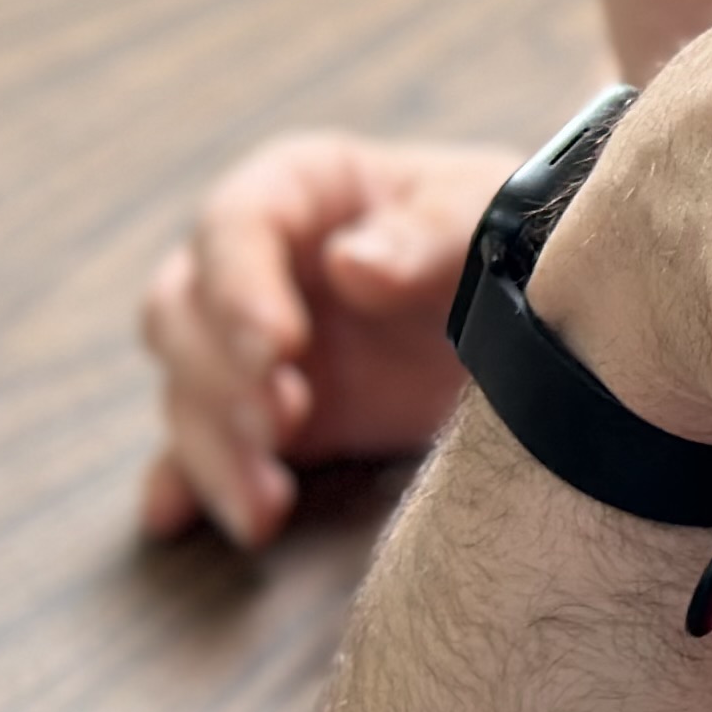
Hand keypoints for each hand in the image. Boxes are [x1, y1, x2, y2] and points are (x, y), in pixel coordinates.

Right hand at [137, 135, 518, 545]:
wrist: (535, 307)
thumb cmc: (500, 231)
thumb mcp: (482, 214)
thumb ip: (426, 233)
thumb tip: (351, 267)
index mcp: (299, 189)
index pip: (236, 226)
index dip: (243, 287)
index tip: (280, 345)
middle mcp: (252, 265)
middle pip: (182, 313)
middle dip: (221, 374)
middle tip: (285, 419)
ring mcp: (245, 344)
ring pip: (188, 393)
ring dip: (216, 451)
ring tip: (265, 507)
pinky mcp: (257, 416)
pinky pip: (198, 453)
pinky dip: (188, 486)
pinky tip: (176, 521)